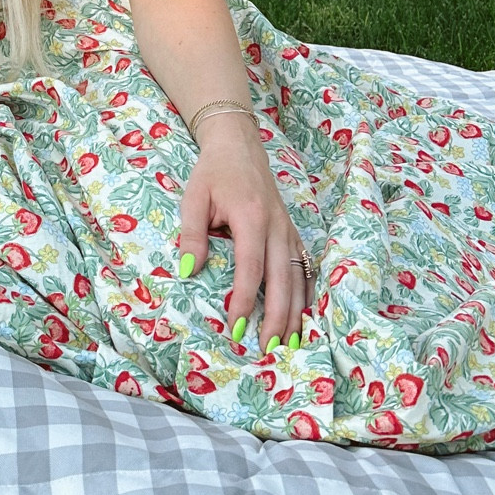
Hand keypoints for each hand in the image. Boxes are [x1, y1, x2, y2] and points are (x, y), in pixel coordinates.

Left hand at [177, 117, 306, 348]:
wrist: (239, 146)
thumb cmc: (214, 173)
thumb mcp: (194, 197)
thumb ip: (192, 233)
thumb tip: (188, 270)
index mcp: (252, 218)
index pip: (251, 267)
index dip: (244, 300)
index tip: (236, 327)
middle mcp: (277, 227)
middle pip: (282, 279)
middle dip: (277, 317)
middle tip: (268, 349)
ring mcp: (289, 230)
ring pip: (298, 277)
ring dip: (295, 312)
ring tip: (290, 344)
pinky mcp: (293, 233)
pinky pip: (304, 267)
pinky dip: (306, 293)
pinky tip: (304, 315)